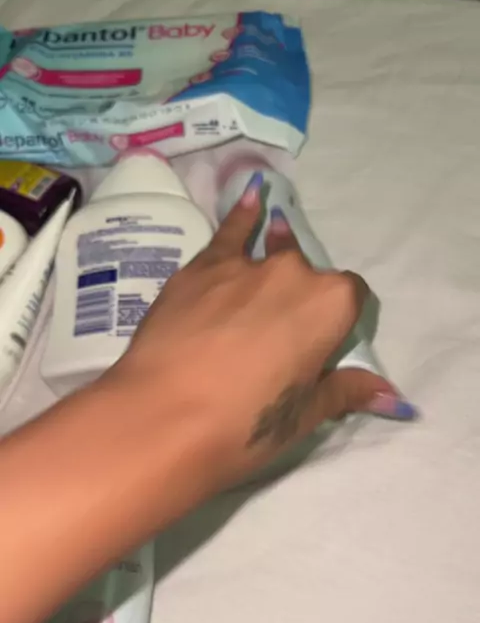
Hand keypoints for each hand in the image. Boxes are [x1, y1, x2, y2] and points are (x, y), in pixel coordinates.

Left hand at [117, 175, 414, 489]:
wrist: (163, 417)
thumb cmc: (245, 424)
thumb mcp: (304, 416)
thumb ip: (345, 392)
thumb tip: (389, 396)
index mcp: (331, 306)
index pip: (351, 299)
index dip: (337, 324)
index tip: (320, 349)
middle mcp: (294, 273)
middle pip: (309, 278)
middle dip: (301, 303)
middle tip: (279, 340)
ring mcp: (245, 265)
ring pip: (271, 254)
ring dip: (277, 257)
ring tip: (275, 249)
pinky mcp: (201, 267)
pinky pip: (229, 233)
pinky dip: (242, 216)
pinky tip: (250, 197)